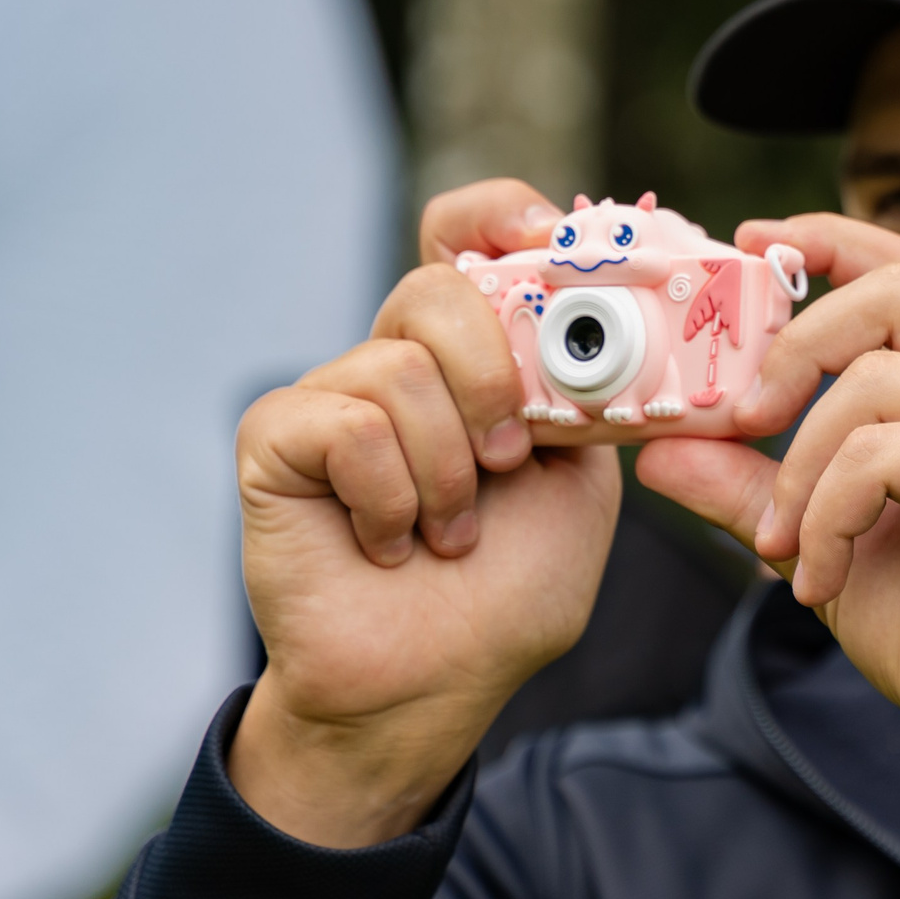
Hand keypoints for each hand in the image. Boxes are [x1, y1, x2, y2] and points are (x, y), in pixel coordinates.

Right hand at [231, 180, 621, 847]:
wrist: (436, 684)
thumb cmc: (509, 588)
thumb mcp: (585, 480)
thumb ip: (595, 397)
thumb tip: (622, 324)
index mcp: (476, 355)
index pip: (467, 233)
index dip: (499, 214)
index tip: (546, 237)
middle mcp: (399, 359)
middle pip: (438, 289)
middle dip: (494, 379)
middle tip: (510, 463)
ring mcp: (332, 394)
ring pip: (400, 368)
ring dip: (449, 470)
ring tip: (452, 533)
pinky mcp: (277, 440)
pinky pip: (347, 426)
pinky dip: (392, 497)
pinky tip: (392, 545)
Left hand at [637, 215, 899, 853]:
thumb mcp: (836, 549)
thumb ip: (757, 492)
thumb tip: (662, 450)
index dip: (830, 240)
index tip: (752, 244)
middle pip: (891, 289)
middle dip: (792, 345)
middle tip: (738, 423)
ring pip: (871, 378)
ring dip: (798, 469)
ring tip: (786, 551)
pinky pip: (880, 452)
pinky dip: (826, 516)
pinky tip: (822, 582)